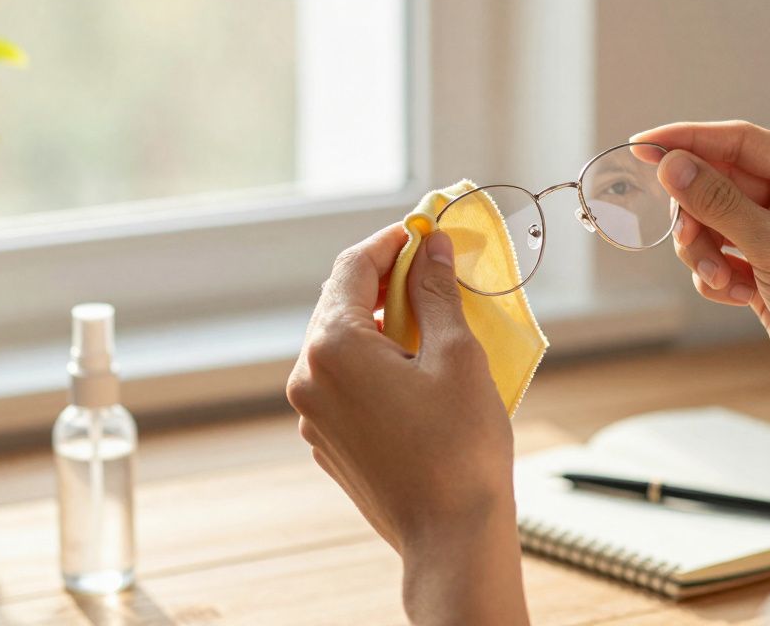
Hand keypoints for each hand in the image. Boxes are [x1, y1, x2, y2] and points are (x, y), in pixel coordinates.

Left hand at [287, 224, 513, 551]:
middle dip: (384, 282)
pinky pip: (342, 384)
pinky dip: (373, 364)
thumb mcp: (457, 355)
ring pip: (339, 345)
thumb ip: (437, 293)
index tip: (423, 233)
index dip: (390, 242)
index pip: (352, 267)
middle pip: (339, 304)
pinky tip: (415, 371)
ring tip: (429, 323)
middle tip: (431, 272)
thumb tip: (433, 249)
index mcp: (333, 348)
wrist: (450, 536)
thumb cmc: (461, 448)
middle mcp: (308, 378)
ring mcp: (311, 415)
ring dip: (378, 324)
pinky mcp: (326, 442)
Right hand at [632, 121, 769, 414]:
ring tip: (718, 279)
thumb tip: (671, 164)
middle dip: (696, 213)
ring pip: (711, 223)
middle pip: (718, 182)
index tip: (641, 147)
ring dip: (703, 251)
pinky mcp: (764, 271)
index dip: (687, 141)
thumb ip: (718, 202)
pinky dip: (714, 276)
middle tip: (684, 237)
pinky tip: (736, 296)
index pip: (737, 141)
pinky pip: (717, 257)